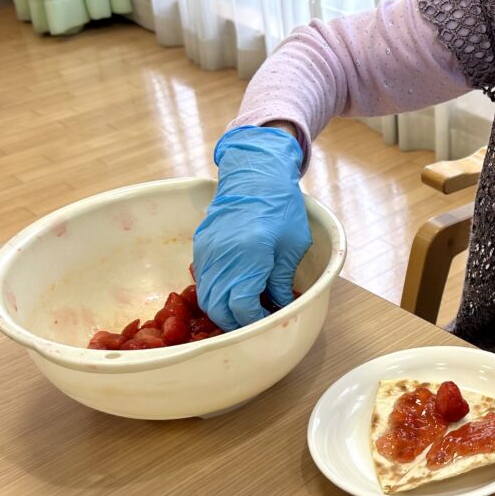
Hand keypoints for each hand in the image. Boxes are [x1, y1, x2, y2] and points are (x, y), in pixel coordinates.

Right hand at [193, 125, 311, 330]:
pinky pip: (202, 280)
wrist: (256, 174)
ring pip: (206, 297)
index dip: (254, 320)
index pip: (241, 306)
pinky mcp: (201, 246)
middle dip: (236, 322)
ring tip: (244, 309)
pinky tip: (233, 291)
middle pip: (218, 308)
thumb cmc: (282, 207)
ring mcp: (208, 252)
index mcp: (250, 256)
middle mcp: (223, 257)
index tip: (268, 319)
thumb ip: (282, 279)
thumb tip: (280, 305)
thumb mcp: (293, 245)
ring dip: (223, 310)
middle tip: (255, 320)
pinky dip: (215, 293)